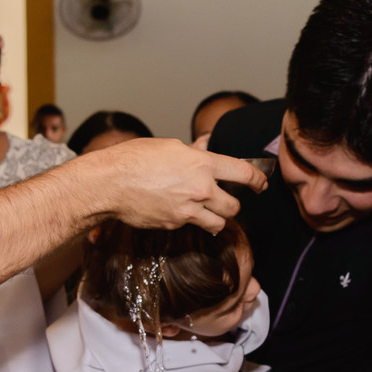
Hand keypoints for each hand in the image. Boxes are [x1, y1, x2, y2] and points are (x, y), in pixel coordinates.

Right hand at [87, 138, 266, 233]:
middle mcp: (201, 188)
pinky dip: (191, 222)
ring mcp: (188, 210)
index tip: (261, 184)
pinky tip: (180, 212)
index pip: (243, 172)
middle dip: (233, 204)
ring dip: (217, 219)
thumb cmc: (135, 159)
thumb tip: (206, 145)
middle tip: (228, 202)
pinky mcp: (175, 224)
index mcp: (202, 164)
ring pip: (218, 223)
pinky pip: (192, 226)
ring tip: (208, 213)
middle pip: (234, 206)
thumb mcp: (169, 146)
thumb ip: (193, 151)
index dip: (257, 180)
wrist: (110, 183)